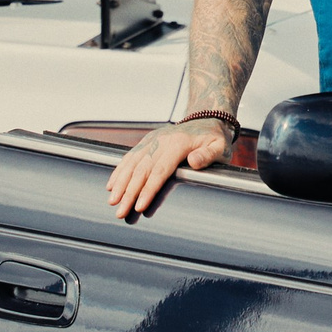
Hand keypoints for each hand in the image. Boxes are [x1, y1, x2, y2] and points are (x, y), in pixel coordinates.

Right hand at [107, 118, 233, 218]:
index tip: (139, 207)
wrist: (207, 119)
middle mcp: (162, 141)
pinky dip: (119, 171)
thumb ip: (208, 155)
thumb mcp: (220, 146)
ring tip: (112, 202)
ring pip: (132, 163)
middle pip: (142, 170)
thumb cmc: (215, 138)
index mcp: (179, 144)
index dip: (148, 190)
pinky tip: (111, 184)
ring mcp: (153, 140)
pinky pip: (130, 156)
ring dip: (120, 183)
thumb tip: (194, 161)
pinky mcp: (148, 141)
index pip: (160, 170)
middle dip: (129, 192)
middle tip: (120, 212)